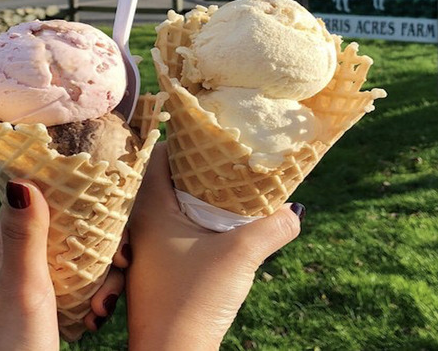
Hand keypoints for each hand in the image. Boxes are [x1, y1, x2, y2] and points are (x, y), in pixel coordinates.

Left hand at [0, 180, 131, 349]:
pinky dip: (94, 298)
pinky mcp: (47, 309)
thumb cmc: (8, 348)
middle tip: (120, 262)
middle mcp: (16, 261)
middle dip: (100, 243)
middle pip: (69, 228)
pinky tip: (96, 318)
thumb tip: (22, 179)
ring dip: (102, 277)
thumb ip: (26, 237)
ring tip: (104, 305)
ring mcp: (32, 285)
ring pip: (80, 259)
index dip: (74, 193)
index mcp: (1, 247)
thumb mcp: (22, 289)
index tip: (109, 202)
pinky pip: (80, 287)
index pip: (39, 197)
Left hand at [126, 143, 303, 350]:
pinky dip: (194, 225)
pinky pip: (173, 233)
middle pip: (167, 181)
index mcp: (150, 208)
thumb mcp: (241, 256)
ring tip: (229, 194)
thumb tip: (296, 209)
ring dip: (197, 201)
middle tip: (228, 163)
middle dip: (198, 171)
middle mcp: (141, 224)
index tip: (214, 137)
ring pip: (171, 209)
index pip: (160, 156)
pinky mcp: (155, 270)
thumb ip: (274, 227)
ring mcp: (146, 249)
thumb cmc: (194, 300)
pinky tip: (218, 233)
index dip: (187, 143)